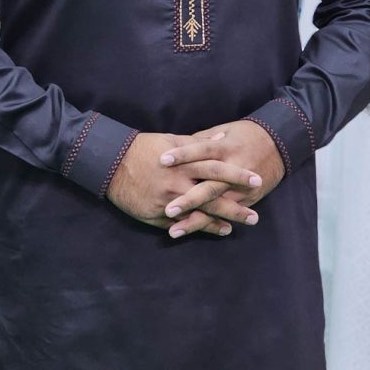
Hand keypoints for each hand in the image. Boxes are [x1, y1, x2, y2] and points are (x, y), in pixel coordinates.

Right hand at [106, 131, 263, 233]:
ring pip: (200, 213)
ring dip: (221, 220)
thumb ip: (197, 143)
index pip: (216, 168)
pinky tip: (216, 231)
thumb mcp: (171, 140)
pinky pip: (183, 223)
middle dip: (235, 206)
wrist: (113, 163)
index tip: (256, 180)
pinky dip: (201, 228)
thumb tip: (221, 138)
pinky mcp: (157, 214)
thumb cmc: (144, 148)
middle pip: (212, 196)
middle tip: (255, 215)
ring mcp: (168, 200)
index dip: (237, 175)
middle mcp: (178, 182)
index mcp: (184, 162)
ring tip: (239, 226)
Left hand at [160, 120, 284, 238]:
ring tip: (175, 231)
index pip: (201, 150)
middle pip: (209, 186)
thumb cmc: (245, 134)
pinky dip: (211, 224)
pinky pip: (227, 213)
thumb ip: (200, 140)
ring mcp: (241, 187)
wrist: (279, 143)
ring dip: (196, 220)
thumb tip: (176, 147)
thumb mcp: (223, 130)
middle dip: (189, 200)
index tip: (162, 160)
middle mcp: (233, 169)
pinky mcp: (248, 199)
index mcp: (225, 147)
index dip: (182, 155)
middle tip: (168, 209)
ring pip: (217, 206)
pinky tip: (194, 231)